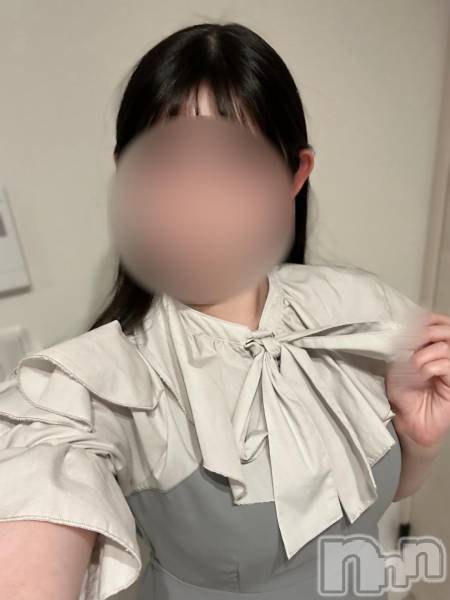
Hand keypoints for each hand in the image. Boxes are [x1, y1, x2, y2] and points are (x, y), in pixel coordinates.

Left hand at [385, 311, 449, 448]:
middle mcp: (447, 356)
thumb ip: (404, 347)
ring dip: (423, 354)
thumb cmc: (404, 395)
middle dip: (426, 333)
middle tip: (410, 343)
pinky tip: (421, 375)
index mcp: (435, 348)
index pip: (441, 324)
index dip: (429, 319)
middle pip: (446, 331)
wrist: (408, 422)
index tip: (413, 322)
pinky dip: (429, 367)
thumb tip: (404, 329)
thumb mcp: (398, 366)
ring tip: (412, 366)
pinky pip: (447, 365)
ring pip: (445, 348)